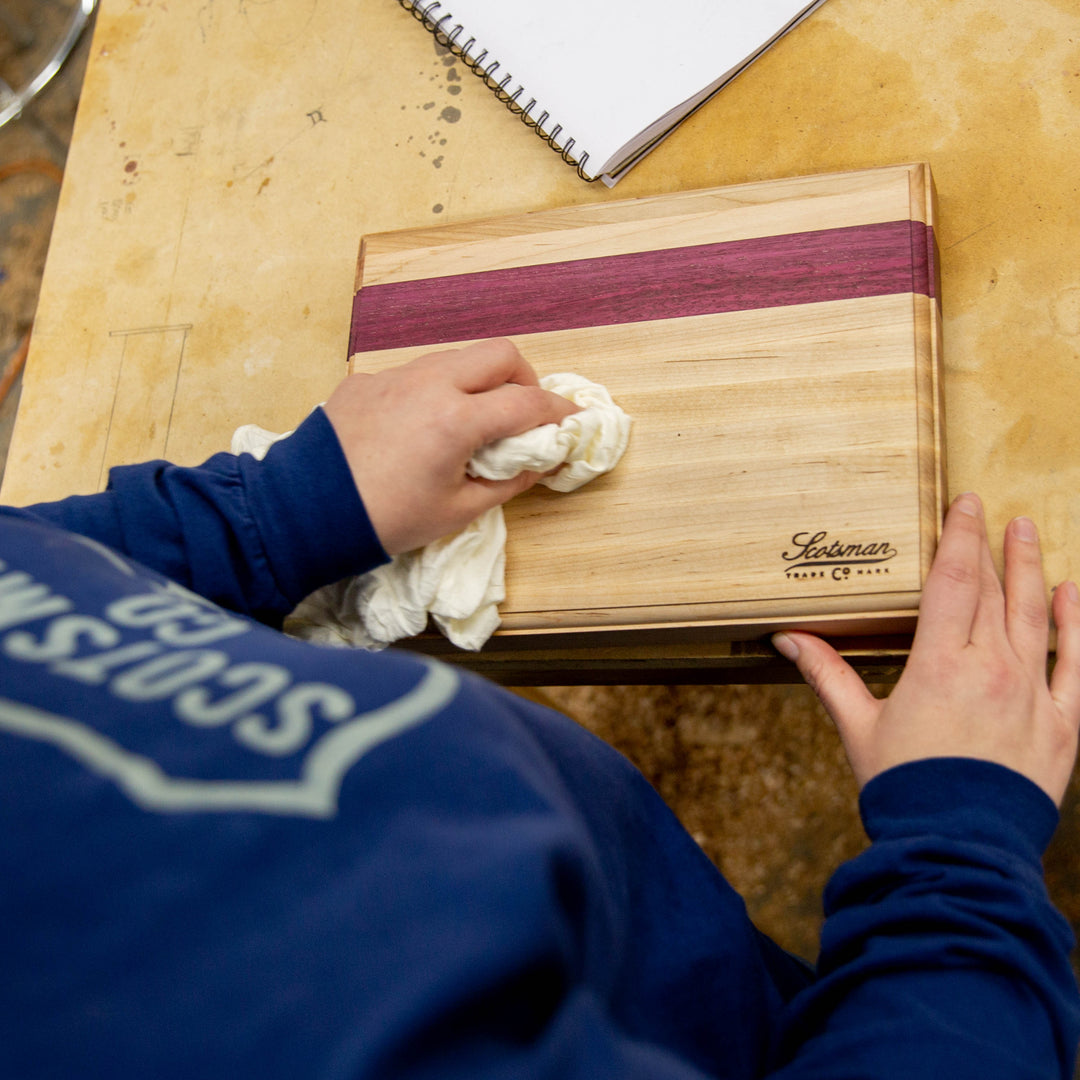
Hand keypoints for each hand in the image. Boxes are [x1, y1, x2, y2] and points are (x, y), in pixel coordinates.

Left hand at [321, 339, 579, 554]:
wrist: (304, 512)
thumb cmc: (386, 520)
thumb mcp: (457, 511)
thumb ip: (508, 482)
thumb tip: (538, 464)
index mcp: (457, 419)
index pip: (528, 402)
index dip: (559, 412)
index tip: (573, 422)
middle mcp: (430, 383)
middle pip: (499, 353)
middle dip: (523, 379)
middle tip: (523, 413)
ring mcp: (394, 376)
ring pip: (456, 358)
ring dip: (478, 381)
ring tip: (473, 421)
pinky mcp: (365, 381)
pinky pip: (415, 374)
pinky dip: (435, 392)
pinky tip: (419, 429)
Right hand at [773, 494, 1079, 804]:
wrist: (957, 850)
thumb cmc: (904, 789)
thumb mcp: (858, 728)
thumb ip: (828, 675)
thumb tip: (787, 638)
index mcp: (940, 665)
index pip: (954, 582)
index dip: (959, 537)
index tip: (964, 504)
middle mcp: (993, 669)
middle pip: (994, 592)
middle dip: (991, 547)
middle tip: (991, 512)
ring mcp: (1033, 694)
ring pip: (1036, 616)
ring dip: (1033, 570)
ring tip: (1028, 532)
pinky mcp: (1062, 725)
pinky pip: (1076, 665)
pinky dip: (1077, 627)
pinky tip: (1074, 595)